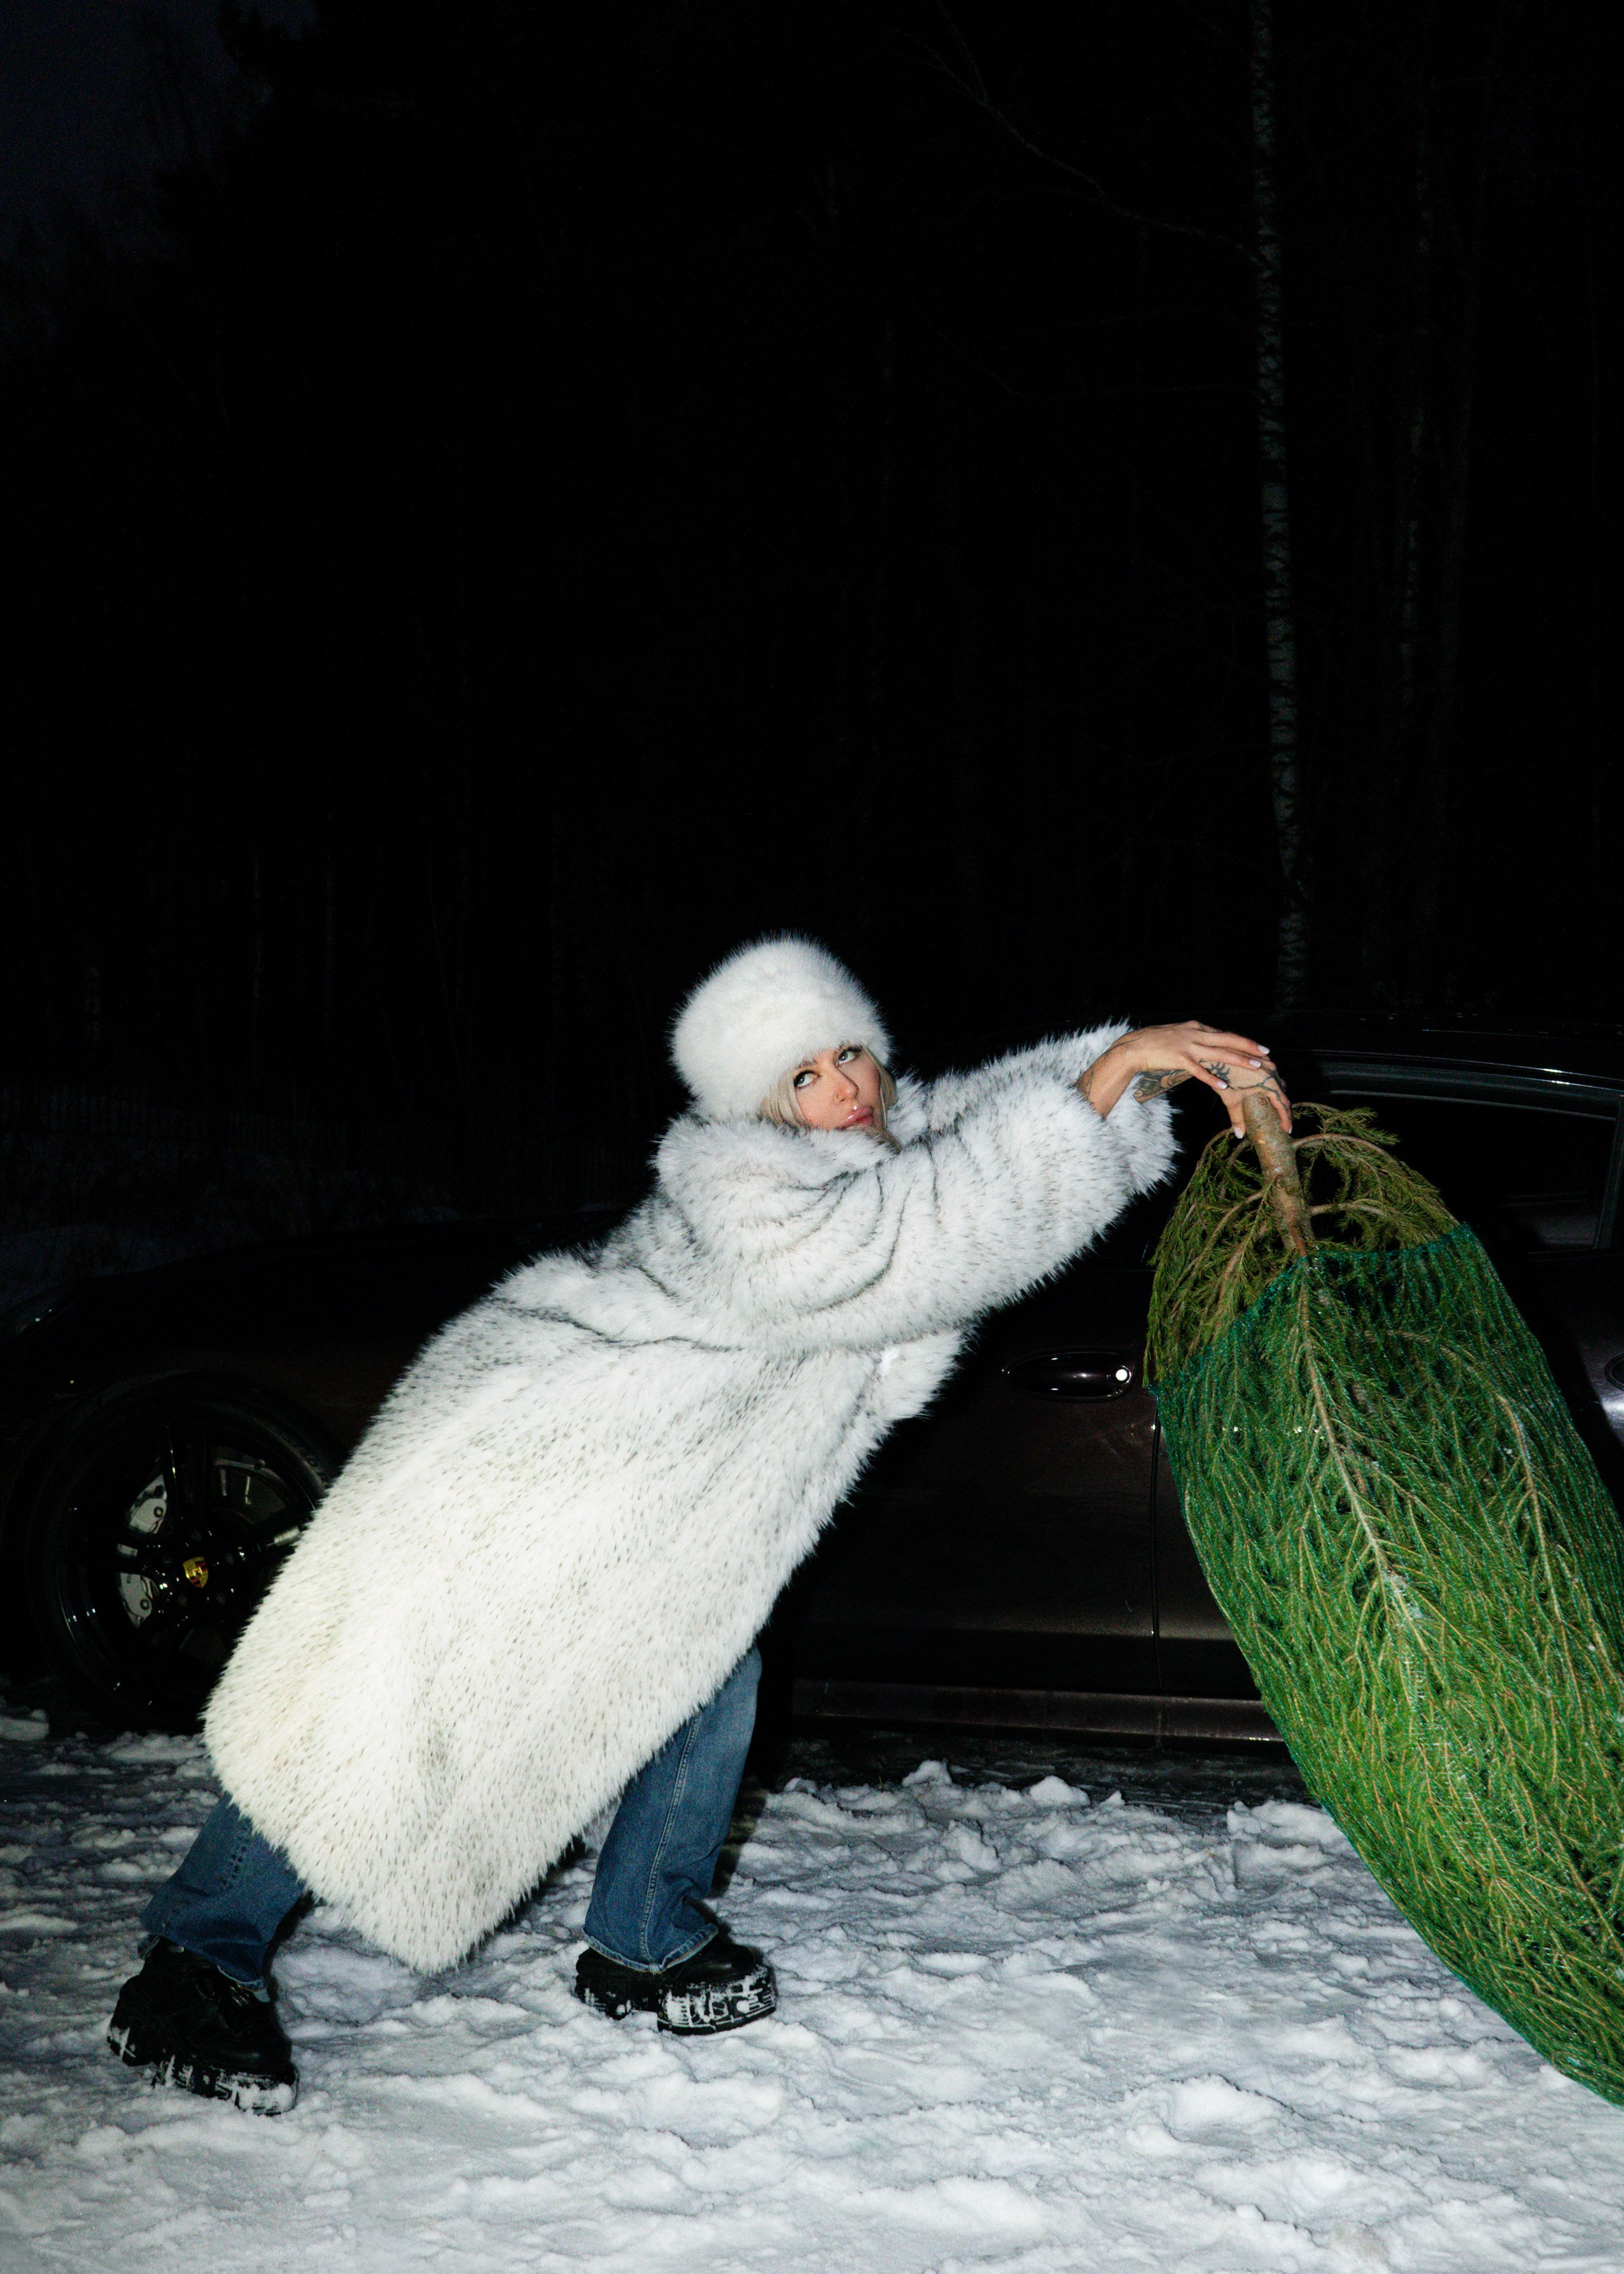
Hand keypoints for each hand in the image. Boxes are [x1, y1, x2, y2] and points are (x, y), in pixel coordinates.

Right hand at [1078, 1021, 1291, 1136]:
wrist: (1134, 1046)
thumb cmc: (1154, 1043)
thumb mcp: (1178, 1036)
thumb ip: (1194, 1040)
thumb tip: (1208, 1045)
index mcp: (1196, 1027)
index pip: (1225, 1034)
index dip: (1243, 1041)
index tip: (1259, 1047)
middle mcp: (1195, 1034)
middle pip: (1228, 1040)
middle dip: (1248, 1047)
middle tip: (1266, 1053)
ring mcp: (1187, 1046)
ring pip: (1219, 1053)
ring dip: (1239, 1060)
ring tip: (1255, 1066)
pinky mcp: (1178, 1058)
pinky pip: (1199, 1070)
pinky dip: (1212, 1077)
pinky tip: (1223, 1084)